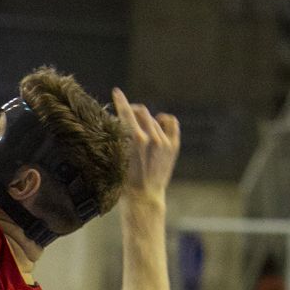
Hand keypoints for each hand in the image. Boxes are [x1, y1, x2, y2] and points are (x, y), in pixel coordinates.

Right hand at [113, 88, 179, 206]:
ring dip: (144, 118)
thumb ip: (118, 138)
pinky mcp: (173, 146)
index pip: (127, 112)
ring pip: (153, 118)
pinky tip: (157, 124)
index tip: (117, 92)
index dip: (121, 100)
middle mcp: (152, 138)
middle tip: (125, 116)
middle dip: (131, 110)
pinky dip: (163, 120)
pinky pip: (171, 122)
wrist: (144, 198)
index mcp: (135, 140)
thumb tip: (117, 121)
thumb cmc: (124, 183)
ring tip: (139, 126)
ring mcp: (165, 142)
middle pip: (140, 112)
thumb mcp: (116, 158)